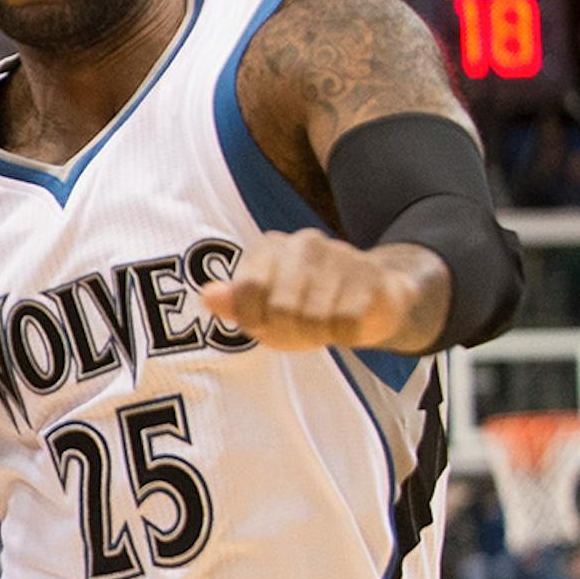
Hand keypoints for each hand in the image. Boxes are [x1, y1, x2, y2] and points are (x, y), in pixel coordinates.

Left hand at [198, 229, 433, 350]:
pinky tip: (348, 321)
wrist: (372, 301)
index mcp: (270, 247)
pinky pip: (346, 324)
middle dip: (288, 332)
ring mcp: (341, 255)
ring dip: (318, 334)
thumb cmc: (304, 307)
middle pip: (281, 309)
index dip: (255, 320)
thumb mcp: (262, 310)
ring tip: (325, 323)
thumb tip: (207, 295)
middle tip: (301, 328)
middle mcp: (304, 243)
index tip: (265, 324)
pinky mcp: (372, 276)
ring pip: (314, 318)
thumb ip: (234, 304)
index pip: (247, 291)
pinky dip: (345, 335)